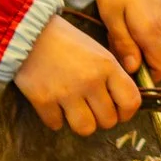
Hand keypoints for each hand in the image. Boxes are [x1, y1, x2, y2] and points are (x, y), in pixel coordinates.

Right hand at [13, 15, 139, 135]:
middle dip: (102, 119)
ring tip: (76, 113)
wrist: (29, 32)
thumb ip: (112, 75)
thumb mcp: (98, 51)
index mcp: (108, 67)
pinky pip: (56, 124)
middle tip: (94, 111)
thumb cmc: (67, 41)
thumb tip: (121, 101)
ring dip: (82, 124)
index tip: (120, 113)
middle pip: (108, 120)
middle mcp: (90, 81)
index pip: (131, 101)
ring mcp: (66, 92)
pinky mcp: (43, 100)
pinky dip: (56, 120)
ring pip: (85, 128)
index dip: (127, 113)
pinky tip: (55, 107)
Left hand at [93, 0, 160, 80]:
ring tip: (121, 33)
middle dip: (143, 62)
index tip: (127, 72)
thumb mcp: (112, 16)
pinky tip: (129, 22)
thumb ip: (124, 45)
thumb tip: (133, 70)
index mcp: (154, 31)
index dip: (149, 78)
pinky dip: (148, 37)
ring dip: (144, 49)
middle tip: (117, 48)